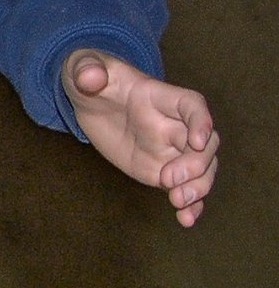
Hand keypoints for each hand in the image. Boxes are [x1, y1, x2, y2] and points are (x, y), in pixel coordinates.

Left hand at [63, 50, 219, 226]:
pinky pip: (183, 187)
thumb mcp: (83, 67)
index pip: (192, 105)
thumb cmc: (90, 76)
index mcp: (159, 96)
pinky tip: (186, 220)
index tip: (198, 141)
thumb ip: (88, 70)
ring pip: (201, 169)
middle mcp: (172, 124)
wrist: (88, 99)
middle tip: (170, 181)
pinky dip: (190, 205)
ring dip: (198, 187)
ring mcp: (170, 149)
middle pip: (203, 143)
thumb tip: (90, 77)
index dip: (201, 121)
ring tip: (178, 202)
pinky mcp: (161, 169)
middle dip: (196, 164)